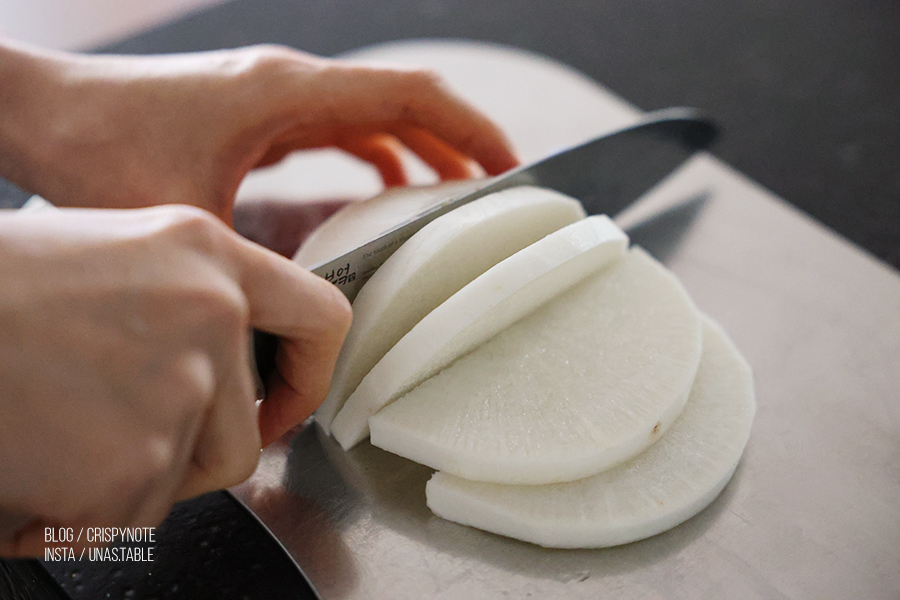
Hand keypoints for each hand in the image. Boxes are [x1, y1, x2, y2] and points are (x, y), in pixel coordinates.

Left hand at [0, 42, 518, 222]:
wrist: (40, 112)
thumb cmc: (96, 147)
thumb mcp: (185, 219)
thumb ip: (251, 266)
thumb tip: (301, 321)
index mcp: (288, 93)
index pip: (409, 94)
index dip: (470, 126)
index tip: (508, 164)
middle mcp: (289, 86)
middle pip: (402, 102)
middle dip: (458, 142)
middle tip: (496, 190)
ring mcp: (274, 98)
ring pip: (372, 115)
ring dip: (419, 149)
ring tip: (454, 195)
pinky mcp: (257, 116)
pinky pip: (338, 130)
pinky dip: (374, 156)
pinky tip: (382, 193)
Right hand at [0, 205, 350, 556]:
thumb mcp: (111, 258)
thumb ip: (185, 304)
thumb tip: (230, 366)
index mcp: (205, 251)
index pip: (320, 318)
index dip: (307, 376)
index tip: (281, 406)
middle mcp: (209, 312)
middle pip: (245, 431)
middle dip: (186, 454)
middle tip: (113, 435)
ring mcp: (180, 387)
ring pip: (187, 478)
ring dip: (126, 479)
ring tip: (55, 435)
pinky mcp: (135, 459)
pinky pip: (128, 515)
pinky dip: (77, 512)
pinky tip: (31, 466)